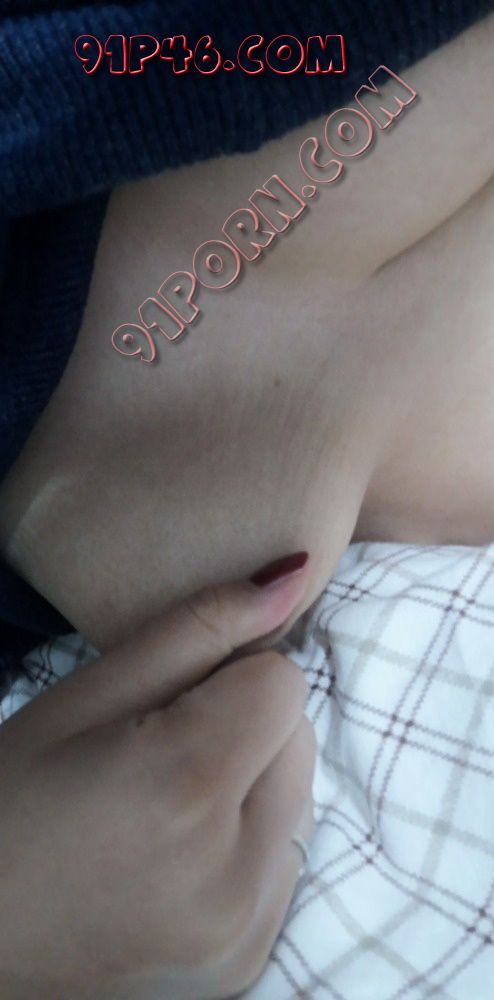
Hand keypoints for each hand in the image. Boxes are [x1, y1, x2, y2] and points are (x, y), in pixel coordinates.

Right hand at [0, 553, 314, 998]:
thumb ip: (199, 628)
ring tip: (165, 807)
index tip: (170, 702)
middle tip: (157, 753)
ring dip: (250, 782)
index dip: (228, 677)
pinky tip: (178, 852)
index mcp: (186, 791)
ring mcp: (248, 930)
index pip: (283, 682)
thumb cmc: (11, 800)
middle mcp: (234, 874)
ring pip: (298, 795)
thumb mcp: (88, 696)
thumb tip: (293, 574)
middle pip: (298, 738)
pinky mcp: (250, 959)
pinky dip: (246, 840)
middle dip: (244, 728)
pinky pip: (283, 858)